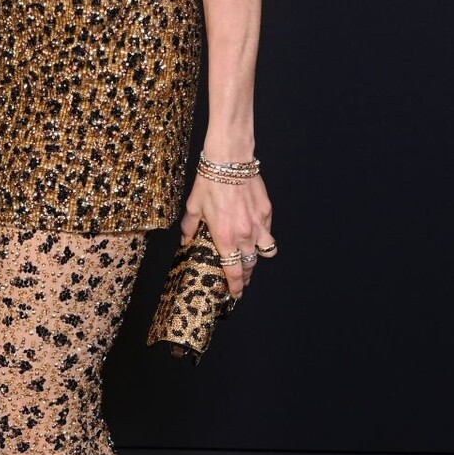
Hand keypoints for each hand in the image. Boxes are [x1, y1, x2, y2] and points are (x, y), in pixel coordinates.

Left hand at [181, 173, 274, 299]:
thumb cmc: (209, 182)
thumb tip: (185, 241)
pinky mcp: (267, 213)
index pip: (233, 271)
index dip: (235, 286)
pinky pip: (268, 233)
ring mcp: (259, 224)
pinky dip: (263, 237)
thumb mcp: (193, 207)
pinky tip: (254, 233)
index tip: (234, 294)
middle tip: (241, 279)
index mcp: (224, 237)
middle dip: (245, 276)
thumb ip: (189, 228)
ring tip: (250, 259)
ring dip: (258, 258)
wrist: (230, 160)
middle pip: (250, 266)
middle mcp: (244, 235)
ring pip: (265, 252)